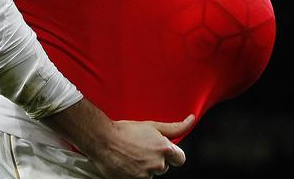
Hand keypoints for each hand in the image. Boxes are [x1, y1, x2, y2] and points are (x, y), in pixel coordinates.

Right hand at [42, 99, 194, 178]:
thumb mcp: (151, 125)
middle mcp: (157, 163)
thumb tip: (192, 119)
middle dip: (155, 160)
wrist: (101, 140)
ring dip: (144, 168)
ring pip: (151, 174)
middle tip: (140, 150)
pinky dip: (134, 174)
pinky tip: (125, 164)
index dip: (172, 155)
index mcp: (164, 148)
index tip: (162, 151)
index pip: (180, 158)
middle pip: (164, 167)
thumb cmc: (125, 131)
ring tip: (130, 156)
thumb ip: (175, 127)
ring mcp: (146, 175)